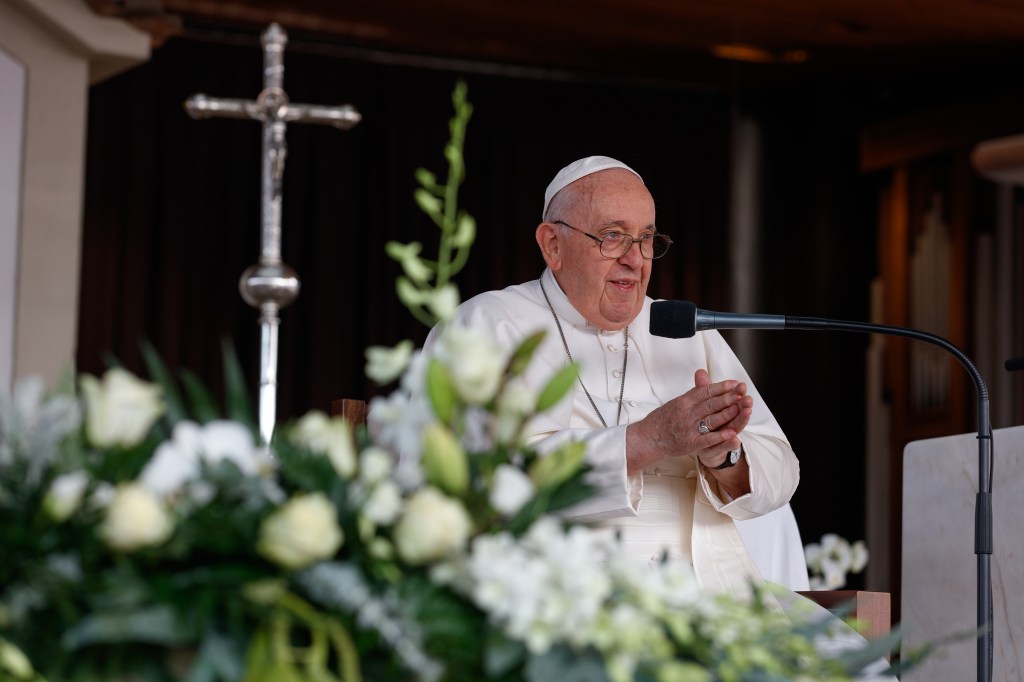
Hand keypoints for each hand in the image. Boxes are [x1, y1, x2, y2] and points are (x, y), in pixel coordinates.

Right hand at [626, 369, 752, 474]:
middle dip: (728, 398)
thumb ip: (691, 394)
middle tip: (742, 393)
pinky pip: (708, 439)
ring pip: (711, 419)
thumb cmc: (659, 421)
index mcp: (683, 402)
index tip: (734, 384)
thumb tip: (703, 383)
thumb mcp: (674, 403)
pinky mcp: (690, 443)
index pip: (705, 391)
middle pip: (711, 403)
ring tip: (741, 408)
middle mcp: (686, 414)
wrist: (647, 439)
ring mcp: (689, 429)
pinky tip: (732, 433)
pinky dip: (720, 436)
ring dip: (727, 413)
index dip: (721, 387)